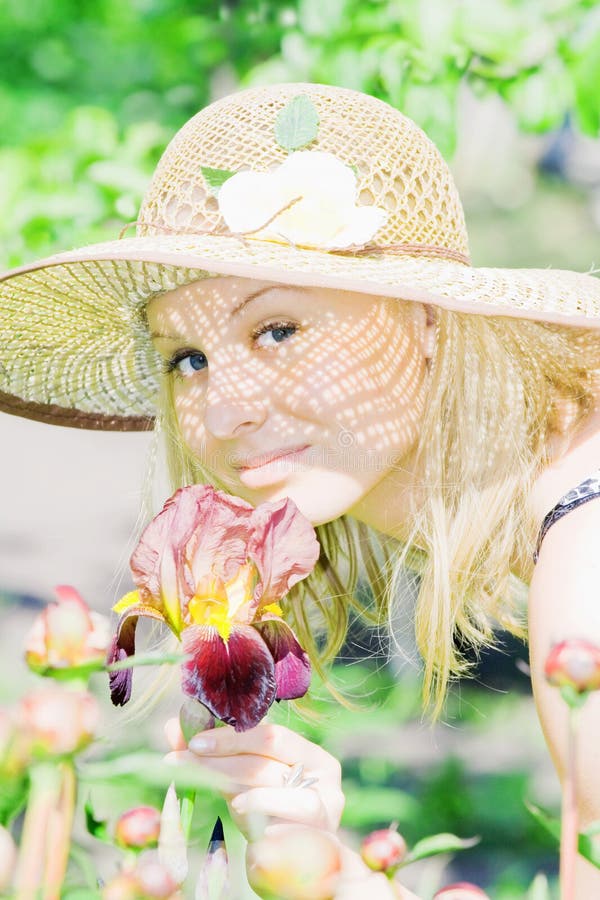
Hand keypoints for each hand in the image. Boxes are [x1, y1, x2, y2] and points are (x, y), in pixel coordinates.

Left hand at [164, 719, 344, 840]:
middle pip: (269, 749)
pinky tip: (237, 807)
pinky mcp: (316, 832)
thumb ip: (212, 755)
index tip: (192, 740)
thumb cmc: (263, 819)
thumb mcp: (238, 783)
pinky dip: (257, 803)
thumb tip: (174, 727)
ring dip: (230, 775)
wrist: (284, 870)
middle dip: (222, 751)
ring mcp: (324, 804)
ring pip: (271, 777)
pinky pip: (279, 810)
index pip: (270, 732)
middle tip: (183, 757)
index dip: (231, 734)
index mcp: (310, 754)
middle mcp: (324, 776)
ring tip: (203, 780)